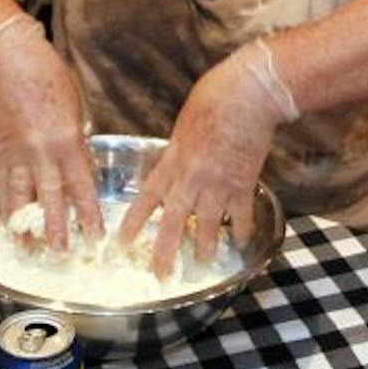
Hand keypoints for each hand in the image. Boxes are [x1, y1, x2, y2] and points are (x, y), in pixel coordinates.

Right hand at [0, 14, 100, 250]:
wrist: (11, 62)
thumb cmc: (50, 79)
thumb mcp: (76, 110)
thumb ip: (78, 142)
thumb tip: (82, 166)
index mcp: (69, 141)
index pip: (82, 186)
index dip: (88, 214)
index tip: (95, 236)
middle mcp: (43, 153)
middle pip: (53, 199)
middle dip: (58, 229)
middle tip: (62, 253)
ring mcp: (18, 155)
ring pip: (22, 199)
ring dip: (27, 226)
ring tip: (29, 248)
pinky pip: (3, 186)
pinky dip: (6, 207)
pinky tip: (9, 224)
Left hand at [117, 39, 294, 276]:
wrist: (246, 94)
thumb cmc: (214, 97)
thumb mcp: (184, 123)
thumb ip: (178, 148)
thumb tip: (175, 158)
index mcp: (173, 160)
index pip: (147, 198)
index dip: (134, 222)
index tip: (121, 242)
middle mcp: (192, 177)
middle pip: (174, 221)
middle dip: (165, 251)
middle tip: (160, 274)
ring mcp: (218, 184)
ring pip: (207, 226)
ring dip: (204, 248)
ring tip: (202, 264)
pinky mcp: (243, 184)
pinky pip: (240, 216)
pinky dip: (241, 231)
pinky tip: (241, 243)